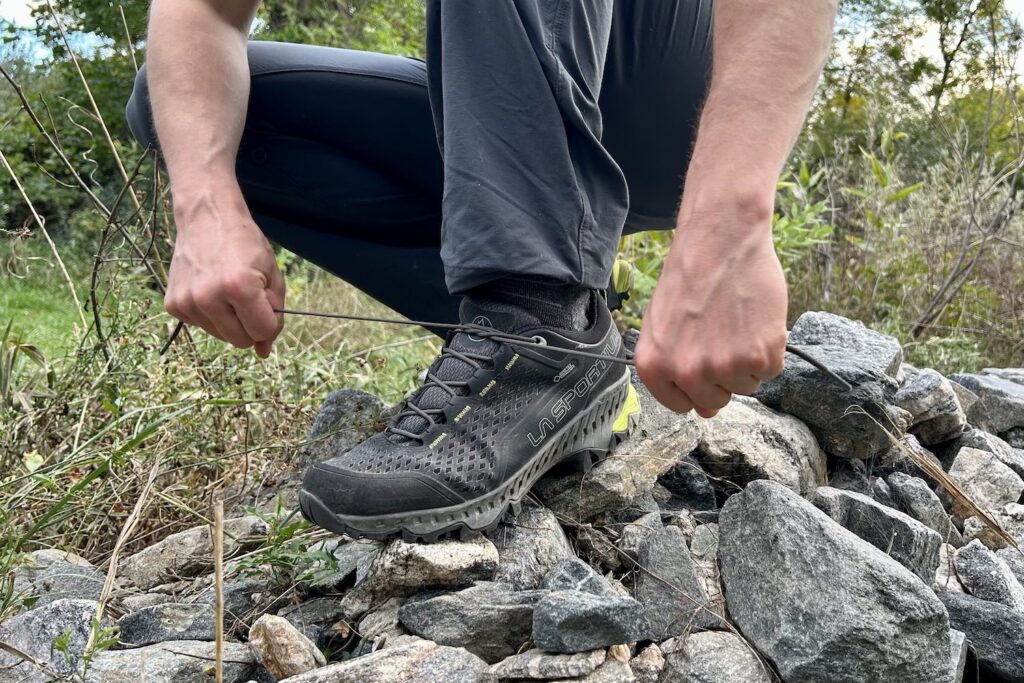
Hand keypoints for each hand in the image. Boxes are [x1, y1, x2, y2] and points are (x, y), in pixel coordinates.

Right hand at [164, 187, 284, 357]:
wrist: (206, 216)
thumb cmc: (245, 243)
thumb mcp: (271, 275)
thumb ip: (274, 314)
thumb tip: (263, 352)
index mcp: (238, 286)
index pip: (263, 331)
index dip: (270, 320)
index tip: (267, 302)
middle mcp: (208, 297)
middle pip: (241, 341)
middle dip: (251, 325)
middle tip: (248, 296)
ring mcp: (187, 302)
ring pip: (222, 336)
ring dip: (231, 320)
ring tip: (227, 289)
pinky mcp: (173, 305)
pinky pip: (203, 326)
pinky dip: (212, 314)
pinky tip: (210, 289)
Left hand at [635, 200, 787, 417]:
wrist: (721, 240)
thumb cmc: (689, 277)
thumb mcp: (663, 324)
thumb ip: (675, 370)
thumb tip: (706, 411)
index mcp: (654, 366)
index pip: (681, 405)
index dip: (695, 384)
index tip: (702, 361)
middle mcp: (686, 373)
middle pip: (715, 401)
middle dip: (722, 375)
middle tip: (721, 335)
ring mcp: (724, 367)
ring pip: (746, 386)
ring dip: (748, 360)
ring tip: (737, 322)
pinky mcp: (760, 356)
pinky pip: (772, 370)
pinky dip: (771, 349)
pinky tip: (756, 319)